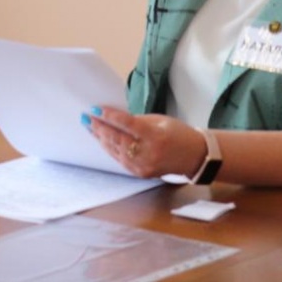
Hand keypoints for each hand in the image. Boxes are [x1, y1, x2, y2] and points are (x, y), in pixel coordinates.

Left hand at [83, 106, 207, 180]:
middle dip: (99, 127)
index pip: (128, 125)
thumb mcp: (160, 120)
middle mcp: (149, 153)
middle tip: (85, 117)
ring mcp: (144, 166)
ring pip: (116, 150)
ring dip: (100, 138)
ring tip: (89, 126)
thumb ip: (137, 120)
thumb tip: (113, 117)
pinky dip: (110, 148)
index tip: (94, 109)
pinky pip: (120, 160)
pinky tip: (101, 140)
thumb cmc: (178, 133)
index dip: (109, 117)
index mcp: (156, 136)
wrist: (195, 157)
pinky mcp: (141, 173)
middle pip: (118, 139)